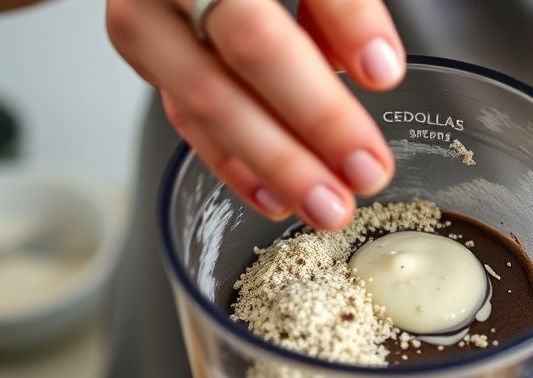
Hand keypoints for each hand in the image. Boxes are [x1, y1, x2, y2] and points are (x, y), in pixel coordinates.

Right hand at [105, 0, 404, 229]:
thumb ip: (339, 3)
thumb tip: (375, 67)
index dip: (346, 24)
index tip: (385, 73)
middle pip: (250, 48)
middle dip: (316, 117)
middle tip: (364, 169)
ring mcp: (149, 20)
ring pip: (208, 99)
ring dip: (277, 162)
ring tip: (327, 203)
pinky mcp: (147, 56)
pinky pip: (186, 118)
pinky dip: (234, 163)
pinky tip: (275, 196)